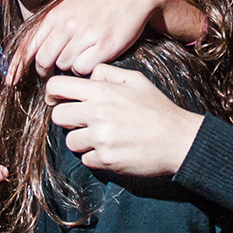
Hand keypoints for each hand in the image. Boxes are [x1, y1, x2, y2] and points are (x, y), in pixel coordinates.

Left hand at [12, 0, 177, 76]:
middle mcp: (67, 24)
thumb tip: (35, 49)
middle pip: (44, 60)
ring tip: (82, 54)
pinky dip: (86, 69)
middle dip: (46, 70)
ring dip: (69, 66)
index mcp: (55, 14)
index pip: (28, 45)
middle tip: (53, 72)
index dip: (17, 65)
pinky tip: (93, 57)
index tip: (12, 80)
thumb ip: (52, 24)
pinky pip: (83, 69)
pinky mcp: (104, 46)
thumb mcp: (70, 4)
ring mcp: (85, 35)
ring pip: (64, 66)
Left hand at [48, 64, 202, 177]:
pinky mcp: (106, 160)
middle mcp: (97, 114)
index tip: (59, 99)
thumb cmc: (158, 109)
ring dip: (82, 140)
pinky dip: (96, 156)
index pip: (57, 87)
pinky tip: (112, 149)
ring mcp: (100, 139)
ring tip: (102, 136)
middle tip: (82, 120)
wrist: (179, 140)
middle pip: (57, 116)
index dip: (53, 93)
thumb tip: (89, 75)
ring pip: (70, 141)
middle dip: (67, 118)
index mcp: (102, 92)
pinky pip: (86, 159)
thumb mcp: (136, 80)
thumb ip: (108, 73)